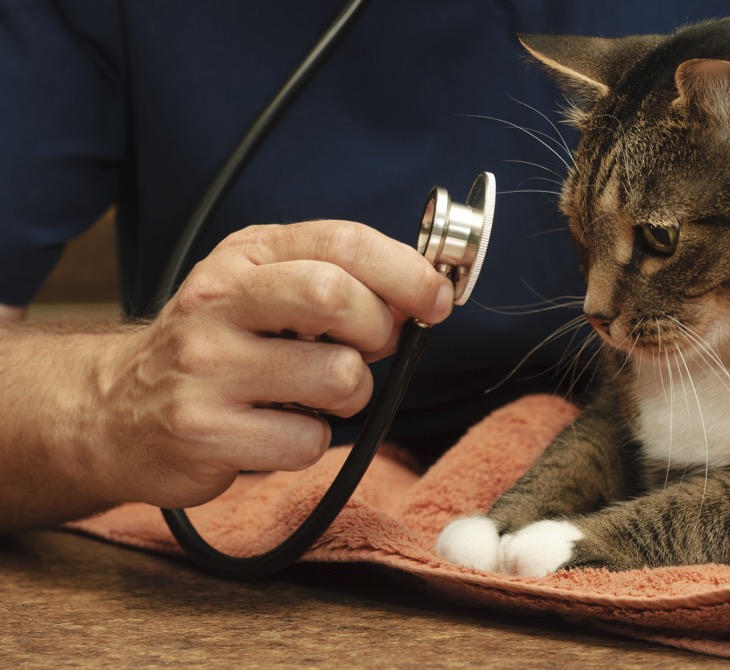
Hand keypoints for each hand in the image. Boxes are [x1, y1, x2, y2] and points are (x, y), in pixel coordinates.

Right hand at [91, 220, 453, 509]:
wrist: (115, 411)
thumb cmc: (214, 347)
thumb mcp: (261, 290)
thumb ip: (334, 279)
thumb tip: (421, 295)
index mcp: (244, 257)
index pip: (342, 242)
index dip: (406, 270)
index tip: (436, 298)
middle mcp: (218, 303)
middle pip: (335, 296)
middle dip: (378, 328)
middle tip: (370, 348)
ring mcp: (207, 369)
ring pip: (338, 375)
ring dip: (353, 394)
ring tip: (319, 395)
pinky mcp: (205, 432)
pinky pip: (309, 442)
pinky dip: (311, 442)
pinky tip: (276, 430)